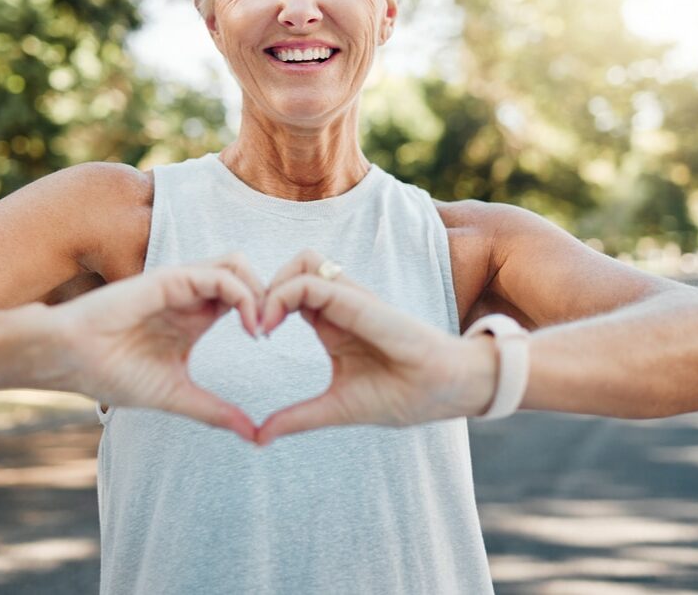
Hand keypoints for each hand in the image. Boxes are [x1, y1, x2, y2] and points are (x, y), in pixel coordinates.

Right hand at [48, 254, 265, 441]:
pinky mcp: (171, 279)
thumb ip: (216, 410)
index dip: (266, 314)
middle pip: (248, 275)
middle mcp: (192, 296)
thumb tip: (254, 436)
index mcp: (195, 317)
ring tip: (261, 328)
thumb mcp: (177, 395)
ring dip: (260, 291)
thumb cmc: (112, 374)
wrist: (70, 360)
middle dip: (271, 297)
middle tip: (273, 332)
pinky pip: (220, 275)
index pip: (244, 299)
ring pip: (238, 265)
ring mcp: (182, 284)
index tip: (271, 347)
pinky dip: (243, 295)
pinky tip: (248, 326)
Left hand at [255, 249, 495, 445]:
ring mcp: (350, 299)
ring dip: (273, 285)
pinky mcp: (358, 301)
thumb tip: (258, 437)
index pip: (290, 293)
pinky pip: (312, 280)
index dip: (264, 306)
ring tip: (261, 323)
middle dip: (262, 289)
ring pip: (301, 261)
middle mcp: (339, 305)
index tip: (252, 337)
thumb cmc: (402, 396)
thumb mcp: (336, 407)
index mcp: (332, 324)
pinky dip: (284, 294)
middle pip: (292, 268)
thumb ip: (298, 417)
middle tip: (250, 326)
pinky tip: (271, 325)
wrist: (447, 391)